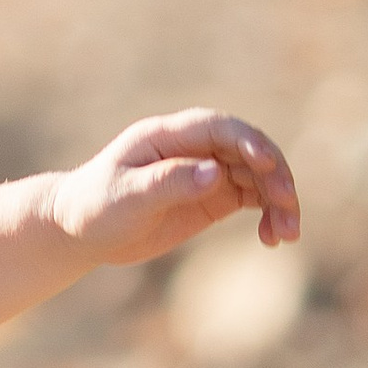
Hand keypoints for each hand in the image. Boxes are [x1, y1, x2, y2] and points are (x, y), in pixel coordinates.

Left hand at [45, 110, 300, 265]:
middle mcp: (194, 148)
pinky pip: (253, 198)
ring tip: (287, 235)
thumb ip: (168, 183)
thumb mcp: (126, 197)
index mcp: (168, 136)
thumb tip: (215, 172)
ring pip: (258, 176)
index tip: (267, 165)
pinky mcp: (213, 196)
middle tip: (286, 208)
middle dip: (275, 176)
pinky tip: (274, 238)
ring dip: (279, 200)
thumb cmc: (94, 206)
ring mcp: (207, 170)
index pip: (219, 129)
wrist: (80, 229)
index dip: (248, 142)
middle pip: (249, 151)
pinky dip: (269, 214)